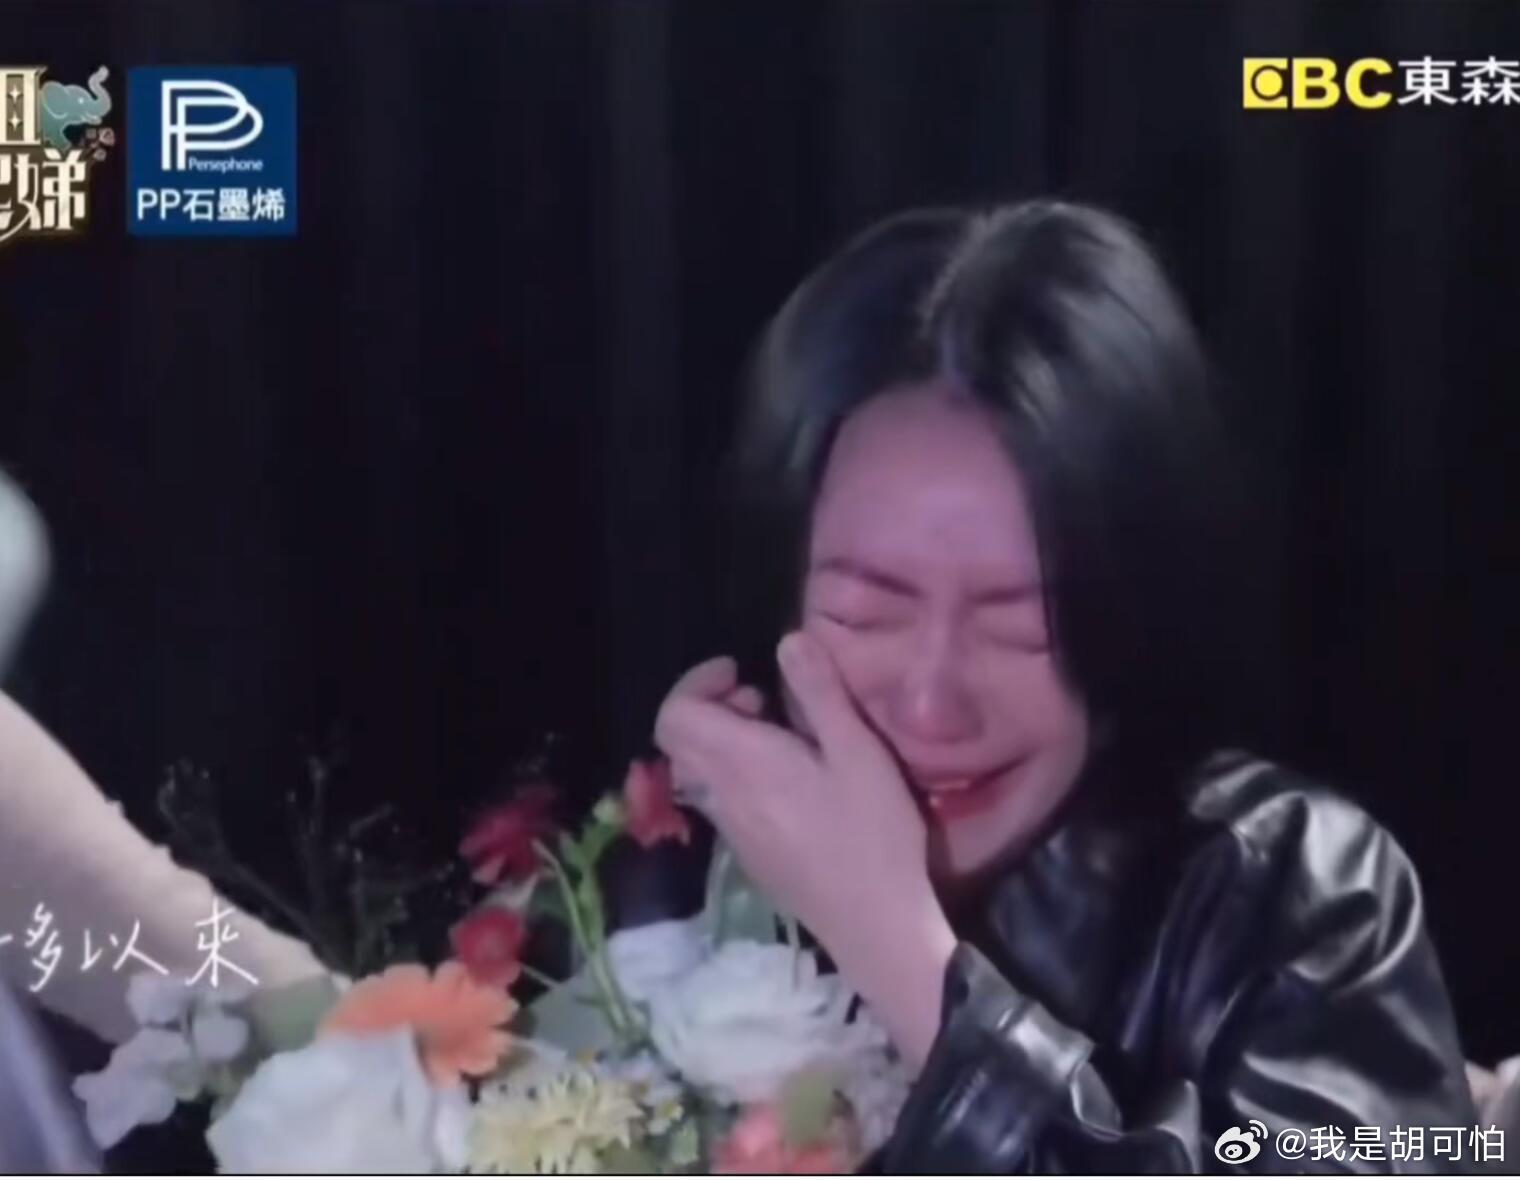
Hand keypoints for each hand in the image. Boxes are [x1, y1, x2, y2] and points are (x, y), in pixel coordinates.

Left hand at [653, 633, 956, 1066]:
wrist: (874, 925)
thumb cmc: (871, 832)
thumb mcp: (858, 751)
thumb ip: (819, 694)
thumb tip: (788, 641)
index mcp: (741, 764)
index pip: (674, 716)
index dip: (697, 683)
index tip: (743, 673)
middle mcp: (721, 796)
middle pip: (680, 741)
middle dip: (712, 707)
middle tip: (765, 702)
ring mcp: (731, 830)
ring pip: (699, 771)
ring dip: (727, 742)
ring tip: (784, 737)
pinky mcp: (748, 854)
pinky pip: (720, 799)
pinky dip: (739, 773)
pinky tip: (793, 781)